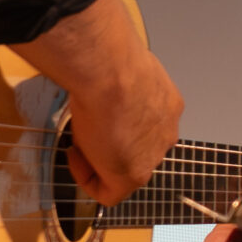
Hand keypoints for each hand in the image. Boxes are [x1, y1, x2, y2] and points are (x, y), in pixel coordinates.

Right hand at [16, 0, 182, 204]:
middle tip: (85, 128)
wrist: (112, 72)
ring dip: (99, 158)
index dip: (118, 122)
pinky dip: (88, 179)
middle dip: (111, 142)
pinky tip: (75, 156)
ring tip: (78, 138)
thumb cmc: (110, 58)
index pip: (146, 122)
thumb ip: (111, 66)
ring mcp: (152, 155)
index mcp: (166, 104)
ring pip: (125, 169)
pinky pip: (109, 193)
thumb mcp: (118, 61)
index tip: (94, 109)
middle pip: (138, 147)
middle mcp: (166, 132)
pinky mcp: (132, 175)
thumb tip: (91, 49)